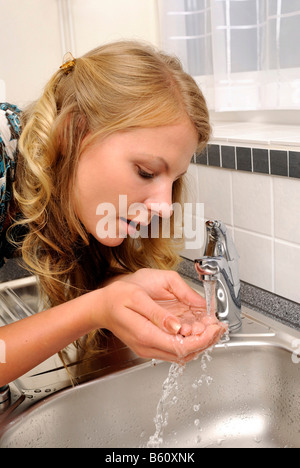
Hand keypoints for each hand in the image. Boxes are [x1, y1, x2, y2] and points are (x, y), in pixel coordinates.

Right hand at [98, 269, 225, 363]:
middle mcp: (148, 347)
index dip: (203, 340)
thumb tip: (178, 326)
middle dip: (206, 341)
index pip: (182, 347)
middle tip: (218, 326)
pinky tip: (195, 328)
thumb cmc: (116, 297)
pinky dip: (189, 341)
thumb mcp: (137, 297)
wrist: (100, 307)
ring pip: (182, 354)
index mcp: (146, 335)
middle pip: (185, 354)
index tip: (215, 328)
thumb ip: (158, 314)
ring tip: (210, 325)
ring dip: (199, 342)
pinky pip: (174, 348)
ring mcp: (149, 348)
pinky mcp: (150, 345)